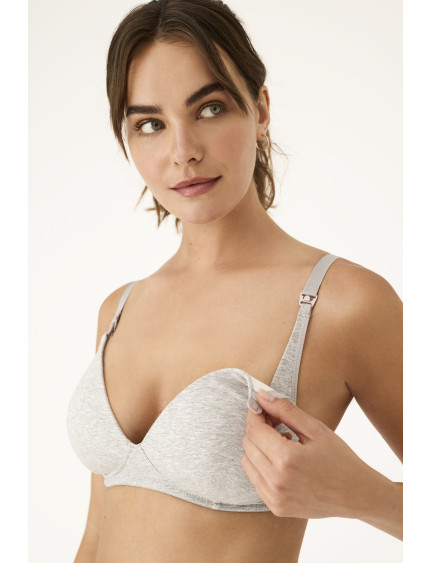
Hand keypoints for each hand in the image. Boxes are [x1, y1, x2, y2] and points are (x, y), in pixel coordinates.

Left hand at [241, 389, 380, 519]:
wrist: (357, 495)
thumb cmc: (340, 459)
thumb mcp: (315, 429)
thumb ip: (285, 410)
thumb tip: (261, 396)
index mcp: (287, 459)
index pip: (255, 430)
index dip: (256, 414)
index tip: (262, 406)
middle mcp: (276, 481)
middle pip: (248, 445)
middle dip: (258, 429)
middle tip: (276, 422)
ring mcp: (274, 497)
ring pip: (247, 462)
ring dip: (259, 448)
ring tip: (282, 442)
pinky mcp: (276, 507)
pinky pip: (255, 479)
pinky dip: (262, 466)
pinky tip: (282, 461)